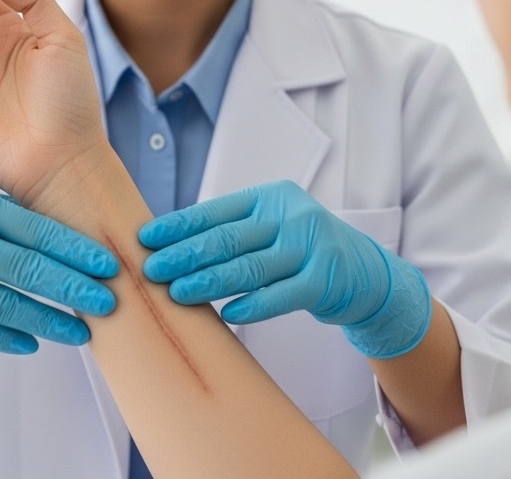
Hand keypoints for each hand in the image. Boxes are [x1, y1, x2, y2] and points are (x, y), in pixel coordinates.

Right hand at [0, 183, 118, 352]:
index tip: (109, 265)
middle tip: (108, 302)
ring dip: (48, 321)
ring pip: (4, 304)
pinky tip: (34, 342)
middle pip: (26, 268)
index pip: (36, 229)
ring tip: (81, 332)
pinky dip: (8, 337)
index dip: (75, 249)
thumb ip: (10, 219)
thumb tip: (72, 243)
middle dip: (72, 288)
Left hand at [140, 180, 431, 358]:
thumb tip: (168, 244)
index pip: (215, 211)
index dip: (178, 226)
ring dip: (210, 281)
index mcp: (269, 197)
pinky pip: (283, 294)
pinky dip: (255, 304)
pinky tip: (229, 313)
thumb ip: (231, 231)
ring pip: (250, 267)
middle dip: (185, 254)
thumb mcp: (270, 228)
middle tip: (151, 270)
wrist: (365, 273)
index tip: (145, 239)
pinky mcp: (326, 279)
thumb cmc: (302, 250)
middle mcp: (290, 215)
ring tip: (177, 293)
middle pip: (228, 238)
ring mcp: (311, 246)